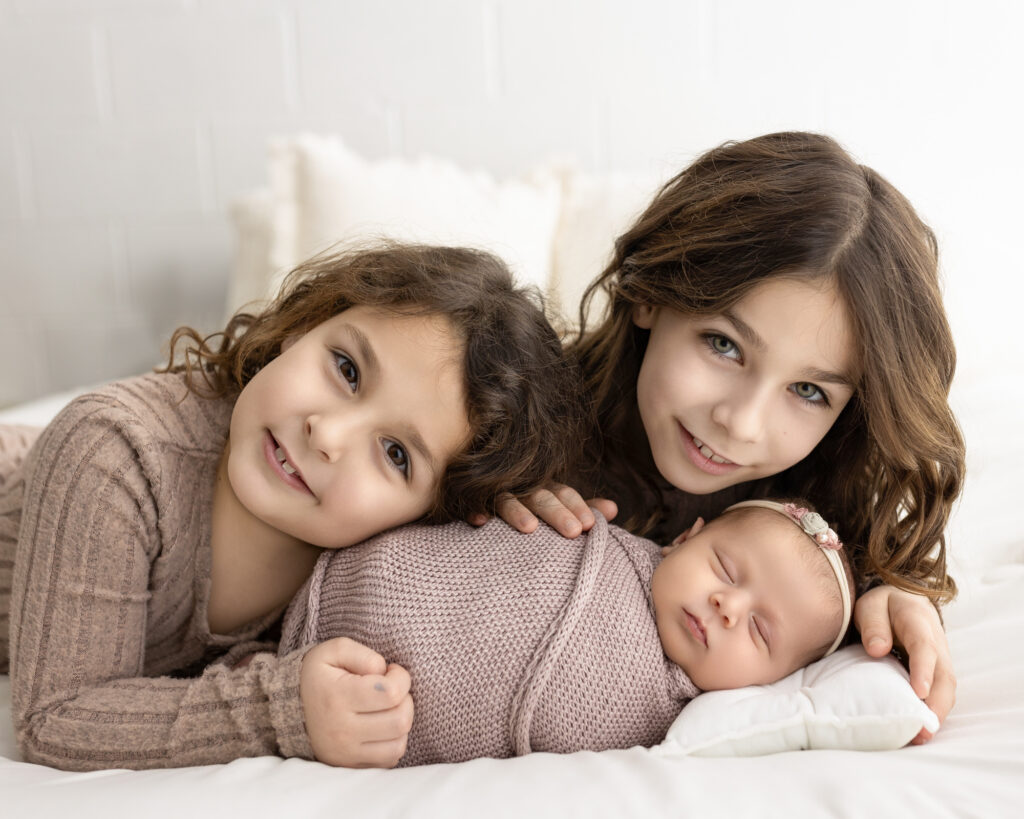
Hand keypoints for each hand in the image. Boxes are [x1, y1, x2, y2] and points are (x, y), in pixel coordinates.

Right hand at [299, 636, 413, 767]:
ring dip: (401, 722)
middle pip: (400, 720)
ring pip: (398, 744)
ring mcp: (345, 752)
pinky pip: (389, 760)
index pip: (392, 693)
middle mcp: (342, 730)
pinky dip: (394, 742)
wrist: (289, 708)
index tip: (391, 671)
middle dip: (405, 700)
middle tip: (392, 689)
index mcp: (337, 697)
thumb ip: (363, 655)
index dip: (401, 677)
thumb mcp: (334, 651)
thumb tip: (384, 671)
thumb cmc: (319, 675)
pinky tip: (383, 725)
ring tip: (388, 708)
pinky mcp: (350, 765)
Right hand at [469, 483, 617, 537]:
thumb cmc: (524, 511)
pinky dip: (475, 510)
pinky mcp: (467, 502)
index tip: (591, 525)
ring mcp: (492, 494)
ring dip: (517, 512)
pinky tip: (480, 522)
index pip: (562, 493)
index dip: (577, 506)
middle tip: (575, 532)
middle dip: (557, 513)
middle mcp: (519, 488)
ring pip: (507, 499)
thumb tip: (614, 509)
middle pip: (540, 496)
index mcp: (541, 489)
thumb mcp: (553, 509)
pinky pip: (470, 504)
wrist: (478, 505)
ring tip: (530, 529)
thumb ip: (581, 511)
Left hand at [854, 585, 955, 743]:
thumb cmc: (884, 607)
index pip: (924, 647)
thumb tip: (876, 650)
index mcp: (918, 622)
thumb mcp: (872, 606)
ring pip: (946, 689)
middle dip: (936, 705)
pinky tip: (919, 730)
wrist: (905, 603)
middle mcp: (937, 644)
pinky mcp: (937, 674)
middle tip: (922, 730)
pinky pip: (940, 694)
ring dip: (937, 714)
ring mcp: (941, 660)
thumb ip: (874, 625)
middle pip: (944, 676)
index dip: (923, 670)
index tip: (919, 693)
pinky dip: (933, 712)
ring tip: (921, 737)